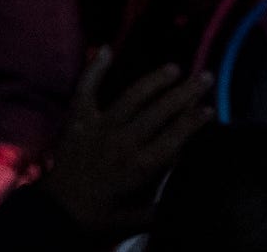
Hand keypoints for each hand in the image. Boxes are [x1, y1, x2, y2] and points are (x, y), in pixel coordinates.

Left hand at [36, 48, 212, 235]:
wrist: (56, 211)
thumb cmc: (99, 213)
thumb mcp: (135, 217)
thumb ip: (161, 203)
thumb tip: (187, 192)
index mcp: (139, 165)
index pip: (175, 136)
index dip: (194, 120)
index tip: (210, 107)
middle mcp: (123, 142)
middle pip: (161, 111)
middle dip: (186, 92)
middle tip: (206, 76)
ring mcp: (99, 127)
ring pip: (133, 97)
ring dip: (155, 81)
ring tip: (174, 68)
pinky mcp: (78, 121)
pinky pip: (87, 90)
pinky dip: (95, 70)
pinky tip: (106, 49)